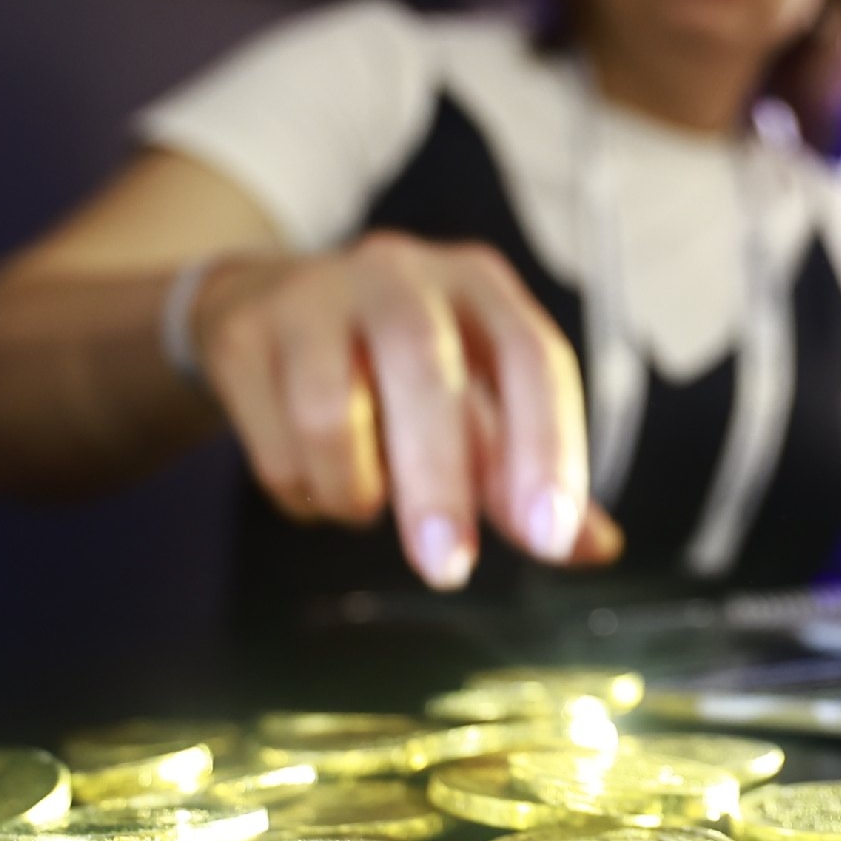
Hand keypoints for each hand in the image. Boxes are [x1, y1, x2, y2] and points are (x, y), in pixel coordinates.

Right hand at [190, 233, 620, 589]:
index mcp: (478, 287)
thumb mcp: (471, 405)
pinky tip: (313, 479)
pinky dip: (303, 491)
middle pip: (424, 366)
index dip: (548, 445)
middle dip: (439, 479)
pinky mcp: (245, 331)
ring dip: (354, 491)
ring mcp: (313, 292)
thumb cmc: (389, 368)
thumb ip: (526, 472)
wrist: (261, 309)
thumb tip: (595, 546)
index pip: (533, 356)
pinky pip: (276, 441)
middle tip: (448, 568)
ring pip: (331, 412)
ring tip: (362, 504)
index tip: (549, 535)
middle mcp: (400, 272)